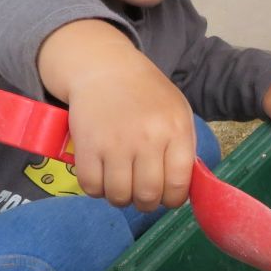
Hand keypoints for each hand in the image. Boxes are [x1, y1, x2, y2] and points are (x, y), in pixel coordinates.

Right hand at [39, 20, 195, 210]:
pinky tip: (101, 176)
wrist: (104, 67)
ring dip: (120, 198)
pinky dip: (96, 189)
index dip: (172, 200)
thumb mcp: (176, 111)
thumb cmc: (144, 92)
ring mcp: (114, 143)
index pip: (178, 185)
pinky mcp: (86, 145)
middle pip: (147, 196)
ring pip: (119, 196)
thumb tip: (182, 189)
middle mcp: (146, 138)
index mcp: (175, 130)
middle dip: (146, 203)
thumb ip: (183, 148)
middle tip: (141, 193)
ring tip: (120, 184)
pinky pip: (91, 187)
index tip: (165, 197)